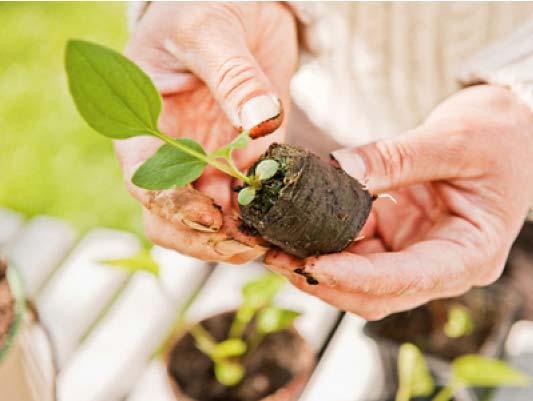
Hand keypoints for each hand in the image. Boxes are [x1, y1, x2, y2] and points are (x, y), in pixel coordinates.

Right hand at [114, 2, 296, 261]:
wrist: (242, 2)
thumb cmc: (206, 3)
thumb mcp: (210, 29)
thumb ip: (231, 75)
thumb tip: (259, 121)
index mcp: (143, 123)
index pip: (144, 182)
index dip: (173, 208)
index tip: (212, 218)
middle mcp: (172, 151)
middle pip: (173, 218)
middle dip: (206, 239)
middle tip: (248, 246)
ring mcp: (208, 158)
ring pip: (212, 219)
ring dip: (239, 235)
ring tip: (275, 240)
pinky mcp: (244, 158)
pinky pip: (249, 200)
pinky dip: (264, 217)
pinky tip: (289, 221)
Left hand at [266, 85, 532, 318]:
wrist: (508, 129)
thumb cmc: (497, 136)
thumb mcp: (454, 140)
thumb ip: (397, 157)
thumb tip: (337, 170)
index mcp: (469, 254)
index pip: (409, 279)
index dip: (357, 277)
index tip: (311, 264)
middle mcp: (439, 264)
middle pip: (375, 292)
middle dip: (323, 279)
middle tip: (275, 257)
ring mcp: (413, 251)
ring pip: (357, 277)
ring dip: (315, 264)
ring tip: (272, 243)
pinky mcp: (394, 234)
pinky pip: (354, 247)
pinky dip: (322, 239)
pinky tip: (292, 226)